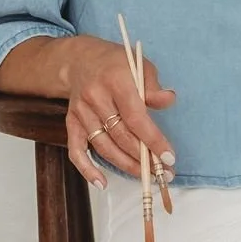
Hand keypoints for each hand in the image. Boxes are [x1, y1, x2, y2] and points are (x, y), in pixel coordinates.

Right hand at [64, 39, 177, 189]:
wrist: (79, 59)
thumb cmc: (116, 63)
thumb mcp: (140, 65)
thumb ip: (153, 86)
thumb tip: (168, 100)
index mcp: (115, 81)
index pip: (136, 117)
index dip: (153, 140)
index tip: (168, 157)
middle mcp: (95, 97)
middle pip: (120, 135)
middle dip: (143, 157)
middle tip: (163, 171)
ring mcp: (81, 112)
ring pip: (103, 146)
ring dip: (125, 165)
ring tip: (145, 176)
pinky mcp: (72, 122)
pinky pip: (76, 150)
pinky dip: (87, 169)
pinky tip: (102, 182)